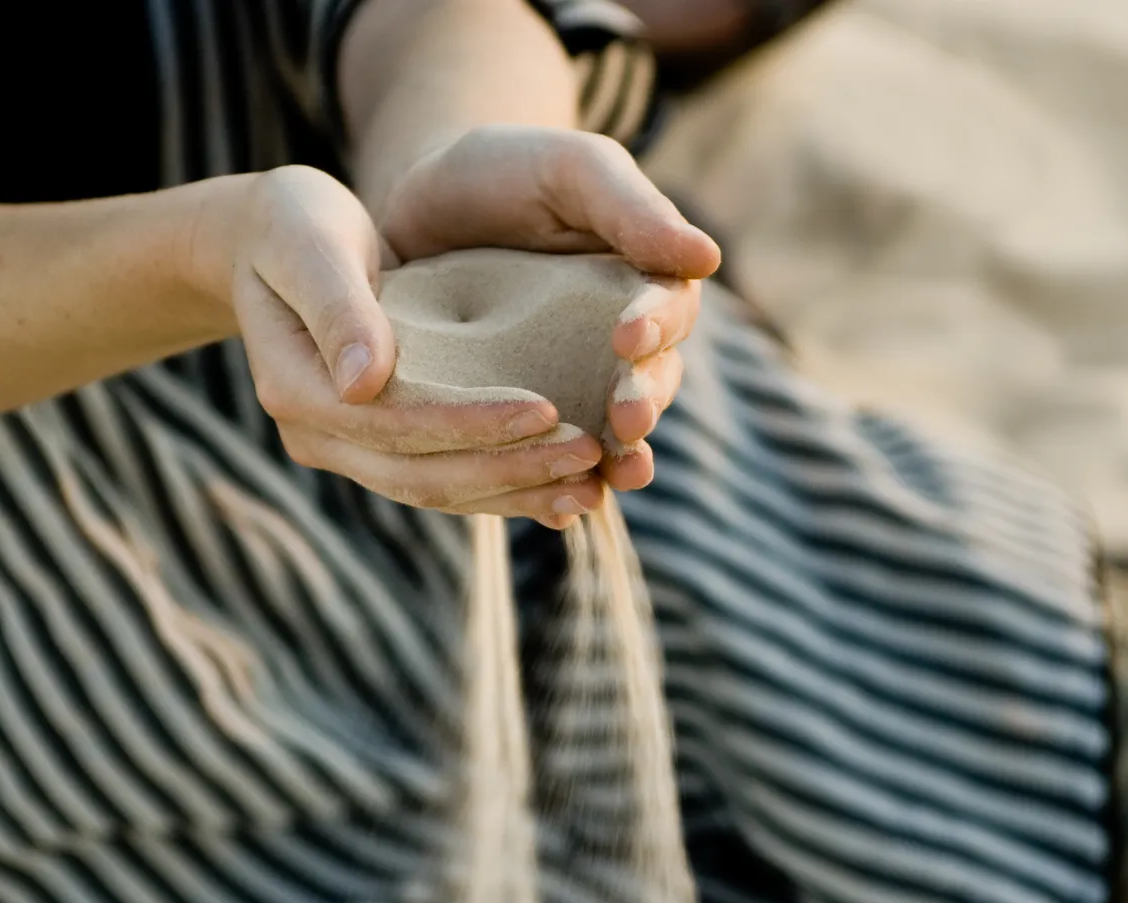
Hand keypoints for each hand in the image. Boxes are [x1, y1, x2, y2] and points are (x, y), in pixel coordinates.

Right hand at [193, 165, 609, 519]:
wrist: (270, 247)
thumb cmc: (292, 226)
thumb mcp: (310, 244)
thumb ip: (337, 306)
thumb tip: (365, 380)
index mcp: (297, 390)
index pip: (394, 424)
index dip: (470, 422)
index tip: (546, 408)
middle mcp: (318, 436)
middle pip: (421, 475)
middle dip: (510, 469)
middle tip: (590, 454)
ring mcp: (347, 450)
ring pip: (438, 490)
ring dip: (517, 492)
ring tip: (592, 486)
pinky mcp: (381, 448)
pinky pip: (446, 481)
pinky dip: (506, 489)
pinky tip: (564, 489)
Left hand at [377, 126, 721, 524]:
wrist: (421, 202)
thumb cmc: (506, 171)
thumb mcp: (569, 170)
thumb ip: (630, 209)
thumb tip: (706, 258)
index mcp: (642, 283)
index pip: (667, 312)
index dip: (655, 327)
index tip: (630, 335)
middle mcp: (616, 344)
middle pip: (649, 383)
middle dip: (643, 404)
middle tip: (626, 419)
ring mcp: (572, 384)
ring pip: (608, 433)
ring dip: (616, 460)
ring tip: (611, 480)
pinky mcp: (521, 416)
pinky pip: (548, 458)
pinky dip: (557, 486)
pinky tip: (558, 508)